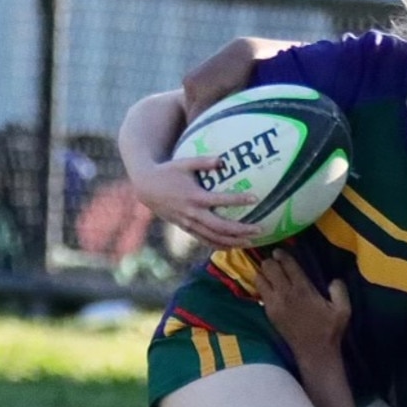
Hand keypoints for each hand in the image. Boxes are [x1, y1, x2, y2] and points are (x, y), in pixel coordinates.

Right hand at [132, 154, 261, 249]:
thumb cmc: (168, 171)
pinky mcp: (186, 228)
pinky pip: (204, 240)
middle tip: (260, 229)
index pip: (221, 200)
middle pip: (221, 227)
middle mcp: (193, 213)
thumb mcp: (184, 163)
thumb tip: (223, 160)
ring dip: (233, 241)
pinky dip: (219, 245)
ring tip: (251, 242)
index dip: (239, 200)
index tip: (256, 198)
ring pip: (214, 238)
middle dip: (241, 230)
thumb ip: (204, 162)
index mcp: (195, 196)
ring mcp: (189, 223)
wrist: (146, 188)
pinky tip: (232, 246)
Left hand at [256, 249, 349, 363]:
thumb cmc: (329, 330)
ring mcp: (274, 304)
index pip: (288, 265)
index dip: (282, 255)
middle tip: (274, 260)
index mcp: (303, 290)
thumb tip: (334, 280)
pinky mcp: (269, 313)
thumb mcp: (343, 309)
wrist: (314, 353)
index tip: (279, 251)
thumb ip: (339, 290)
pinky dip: (262, 286)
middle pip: (269, 268)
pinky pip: (259, 292)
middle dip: (270, 261)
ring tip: (269, 272)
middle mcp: (285, 294)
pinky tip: (268, 286)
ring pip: (260, 279)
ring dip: (264, 273)